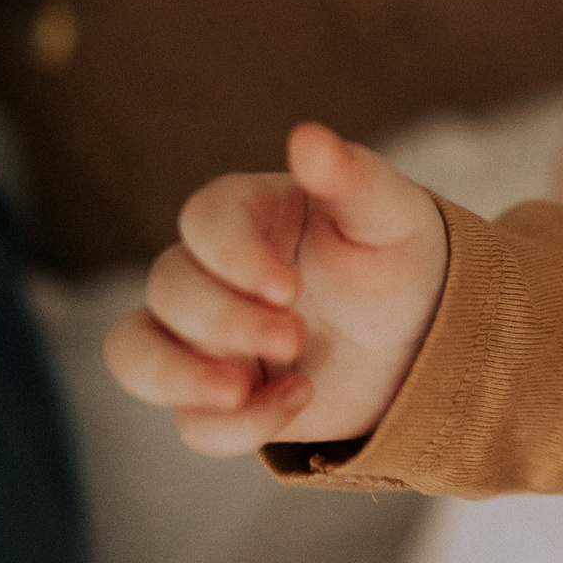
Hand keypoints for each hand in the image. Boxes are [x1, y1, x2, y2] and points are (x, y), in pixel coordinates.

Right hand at [104, 122, 446, 456]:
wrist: (427, 332)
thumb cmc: (400, 257)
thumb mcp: (391, 215)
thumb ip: (351, 177)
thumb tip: (307, 136)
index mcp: (247, 212)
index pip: (201, 221)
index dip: (230, 256)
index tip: (289, 287)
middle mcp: (212, 272)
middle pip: (167, 289)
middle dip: (224, 320)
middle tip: (295, 336)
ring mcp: (205, 338)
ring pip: (134, 355)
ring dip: (176, 376)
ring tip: (237, 390)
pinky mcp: (219, 397)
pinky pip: (191, 423)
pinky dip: (235, 426)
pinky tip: (300, 400)